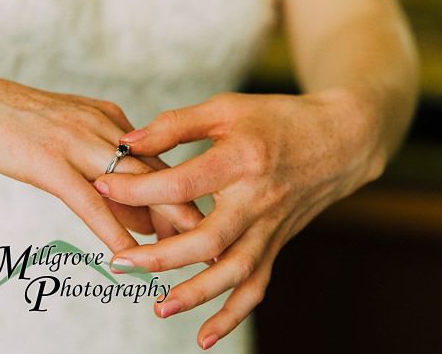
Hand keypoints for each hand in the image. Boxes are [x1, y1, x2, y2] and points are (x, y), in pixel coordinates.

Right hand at [0, 53, 202, 250]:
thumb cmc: (17, 122)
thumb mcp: (71, 136)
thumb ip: (107, 168)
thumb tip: (139, 208)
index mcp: (111, 119)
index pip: (159, 161)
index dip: (184, 193)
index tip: (209, 218)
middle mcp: (103, 128)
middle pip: (157, 173)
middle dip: (188, 209)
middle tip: (216, 238)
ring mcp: (76, 143)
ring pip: (132, 185)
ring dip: (163, 220)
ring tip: (190, 249)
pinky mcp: (47, 162)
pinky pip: (88, 201)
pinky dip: (112, 228)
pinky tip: (129, 253)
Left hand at [94, 90, 386, 348]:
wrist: (339, 140)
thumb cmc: (278, 119)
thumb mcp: (226, 109)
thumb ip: (176, 125)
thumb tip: (128, 141)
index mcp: (241, 160)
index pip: (181, 183)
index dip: (137, 186)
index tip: (102, 186)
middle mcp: (258, 199)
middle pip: (207, 238)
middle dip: (160, 255)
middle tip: (119, 261)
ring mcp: (270, 226)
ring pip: (234, 271)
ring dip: (196, 294)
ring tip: (158, 306)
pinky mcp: (277, 244)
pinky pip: (257, 285)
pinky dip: (232, 315)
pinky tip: (204, 336)